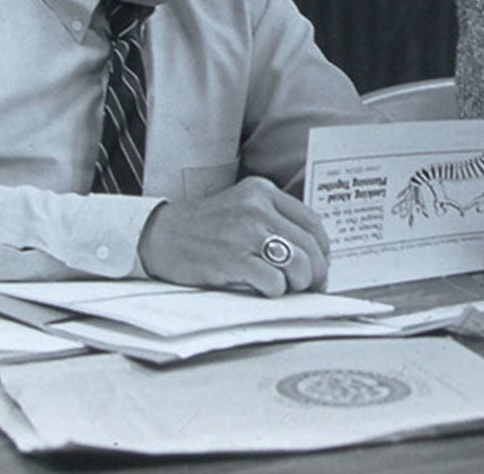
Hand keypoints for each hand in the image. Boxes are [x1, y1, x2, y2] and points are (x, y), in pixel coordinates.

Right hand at [137, 176, 329, 295]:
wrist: (160, 236)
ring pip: (298, 264)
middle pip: (310, 246)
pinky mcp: (234, 258)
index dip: (323, 249)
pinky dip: (275, 291)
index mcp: (263, 192)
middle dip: (316, 272)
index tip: (321, 264)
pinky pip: (274, 282)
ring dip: (298, 283)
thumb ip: (273, 220)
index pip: (312, 222)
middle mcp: (258, 208)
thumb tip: (310, 253)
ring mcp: (246, 232)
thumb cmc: (203, 228)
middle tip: (311, 285)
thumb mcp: (242, 207)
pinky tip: (263, 289)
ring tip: (286, 288)